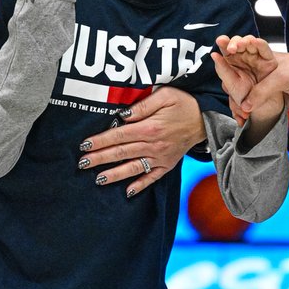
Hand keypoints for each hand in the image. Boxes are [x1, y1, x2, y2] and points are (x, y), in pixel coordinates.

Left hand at [77, 88, 205, 197]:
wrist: (205, 118)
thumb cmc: (183, 103)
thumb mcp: (164, 95)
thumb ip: (142, 106)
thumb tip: (121, 116)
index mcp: (149, 128)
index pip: (118, 135)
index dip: (100, 140)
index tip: (85, 145)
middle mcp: (153, 145)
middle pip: (121, 153)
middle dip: (100, 158)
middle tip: (82, 163)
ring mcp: (160, 157)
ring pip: (133, 168)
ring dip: (114, 175)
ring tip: (98, 180)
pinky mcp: (167, 165)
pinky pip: (152, 178)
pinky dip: (140, 185)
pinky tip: (128, 192)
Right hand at [218, 38, 288, 113]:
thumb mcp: (282, 77)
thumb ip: (262, 90)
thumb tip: (245, 106)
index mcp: (266, 57)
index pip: (244, 49)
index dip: (232, 47)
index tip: (223, 49)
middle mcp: (263, 69)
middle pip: (239, 69)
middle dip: (228, 73)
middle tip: (222, 78)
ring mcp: (268, 85)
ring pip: (245, 89)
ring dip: (237, 96)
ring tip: (233, 103)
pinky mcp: (274, 99)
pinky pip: (256, 104)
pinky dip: (248, 110)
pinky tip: (242, 116)